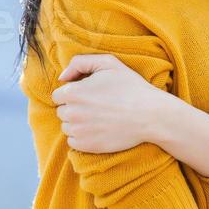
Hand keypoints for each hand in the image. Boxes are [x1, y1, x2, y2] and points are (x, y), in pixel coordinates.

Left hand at [50, 53, 173, 152]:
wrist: (150, 115)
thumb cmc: (131, 87)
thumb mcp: (108, 63)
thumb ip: (79, 63)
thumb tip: (62, 78)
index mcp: (73, 92)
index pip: (57, 95)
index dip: (73, 93)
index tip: (88, 95)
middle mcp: (72, 113)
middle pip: (62, 112)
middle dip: (74, 108)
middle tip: (96, 106)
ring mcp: (79, 131)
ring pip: (67, 127)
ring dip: (78, 123)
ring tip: (98, 118)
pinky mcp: (86, 146)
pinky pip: (73, 142)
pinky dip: (82, 137)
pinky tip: (98, 129)